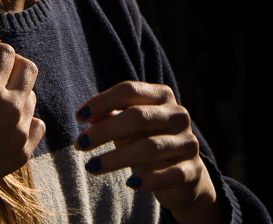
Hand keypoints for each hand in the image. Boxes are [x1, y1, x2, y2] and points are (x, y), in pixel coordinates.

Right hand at [0, 43, 44, 222]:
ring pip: (31, 97)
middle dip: (10, 65)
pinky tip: (7, 123)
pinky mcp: (22, 153)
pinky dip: (26, 119)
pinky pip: (37, 125)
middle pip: (28, 70)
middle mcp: (10, 109)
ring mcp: (20, 132)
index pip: (6, 54)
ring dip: (16, 93)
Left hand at [74, 81, 222, 223]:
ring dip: (117, 158)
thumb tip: (88, 116)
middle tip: (80, 145)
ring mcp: (188, 142)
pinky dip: (150, 180)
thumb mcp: (128, 128)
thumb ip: (110, 118)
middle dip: (105, 130)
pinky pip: (171, 174)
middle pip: (139, 116)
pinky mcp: (193, 170)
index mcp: (162, 96)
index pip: (130, 91)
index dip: (103, 102)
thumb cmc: (148, 142)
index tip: (79, 117)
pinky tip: (130, 183)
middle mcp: (178, 115)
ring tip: (92, 167)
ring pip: (150, 147)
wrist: (183, 174)